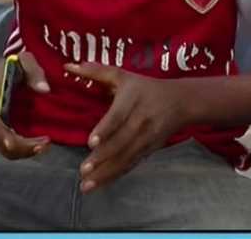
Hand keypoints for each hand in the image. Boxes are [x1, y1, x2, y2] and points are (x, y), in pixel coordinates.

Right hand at [0, 51, 50, 159]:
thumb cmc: (5, 68)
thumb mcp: (21, 60)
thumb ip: (33, 71)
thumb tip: (45, 89)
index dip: (8, 137)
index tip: (28, 141)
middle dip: (22, 148)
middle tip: (44, 144)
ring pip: (3, 149)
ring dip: (23, 151)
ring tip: (44, 144)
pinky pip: (6, 147)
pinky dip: (21, 149)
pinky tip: (36, 144)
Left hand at [65, 63, 187, 193]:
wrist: (182, 102)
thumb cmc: (145, 88)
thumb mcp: (124, 76)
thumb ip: (96, 71)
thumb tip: (68, 65)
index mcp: (133, 99)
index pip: (118, 116)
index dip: (105, 129)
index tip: (90, 142)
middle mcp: (142, 120)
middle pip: (121, 141)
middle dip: (103, 157)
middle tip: (83, 170)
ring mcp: (148, 137)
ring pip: (126, 156)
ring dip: (107, 172)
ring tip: (87, 185)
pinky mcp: (150, 149)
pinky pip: (132, 163)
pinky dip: (117, 174)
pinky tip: (101, 184)